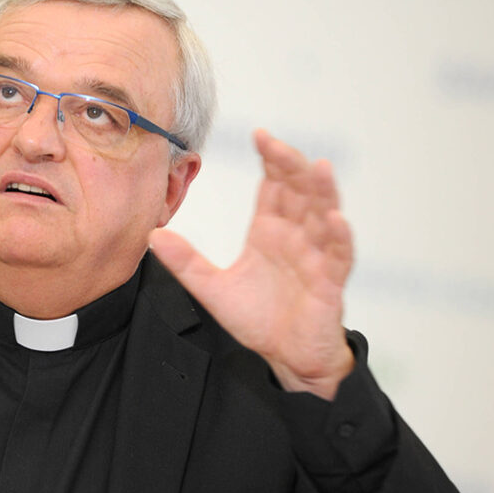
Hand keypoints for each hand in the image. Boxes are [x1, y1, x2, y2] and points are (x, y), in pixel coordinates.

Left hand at [149, 129, 353, 399]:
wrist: (284, 357)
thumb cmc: (258, 318)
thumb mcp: (212, 288)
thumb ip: (186, 261)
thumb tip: (154, 235)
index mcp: (270, 231)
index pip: (274, 187)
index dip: (271, 160)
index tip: (259, 135)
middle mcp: (297, 237)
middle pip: (299, 192)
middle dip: (291, 166)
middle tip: (277, 144)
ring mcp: (317, 257)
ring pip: (324, 215)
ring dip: (323, 192)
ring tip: (318, 168)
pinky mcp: (330, 283)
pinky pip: (339, 256)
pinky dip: (339, 237)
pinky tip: (334, 219)